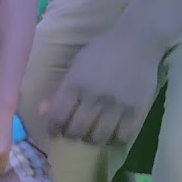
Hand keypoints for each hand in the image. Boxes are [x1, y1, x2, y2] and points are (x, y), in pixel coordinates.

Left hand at [42, 26, 160, 145]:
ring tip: (91, 133)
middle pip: (76, 131)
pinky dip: (114, 139)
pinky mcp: (137, 111)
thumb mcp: (76, 65)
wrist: (137, 42)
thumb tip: (44, 112)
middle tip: (72, 132)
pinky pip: (122, 137)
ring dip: (91, 139)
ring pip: (98, 138)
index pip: (57, 117)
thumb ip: (61, 90)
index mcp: (75, 83)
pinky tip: (111, 133)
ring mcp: (117, 105)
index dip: (52, 128)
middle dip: (70, 135)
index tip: (54, 130)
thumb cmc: (102, 51)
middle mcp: (94, 97)